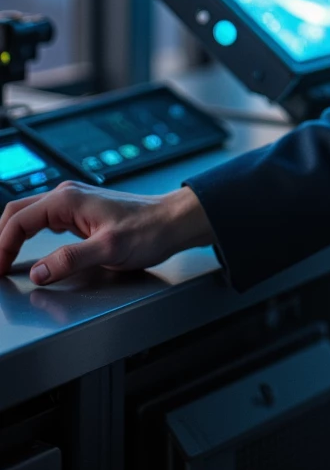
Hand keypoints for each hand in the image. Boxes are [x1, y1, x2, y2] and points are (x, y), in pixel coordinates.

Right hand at [0, 183, 213, 284]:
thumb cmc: (148, 230)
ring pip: (29, 215)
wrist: (172, 222)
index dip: (2, 246)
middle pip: (17, 212)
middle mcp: (67, 196)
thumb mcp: (109, 248)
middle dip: (0, 238)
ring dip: (11, 235)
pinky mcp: (81, 213)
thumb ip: (71, 260)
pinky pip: (44, 221)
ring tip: (2, 259)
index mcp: (68, 199)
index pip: (18, 220)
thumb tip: (39, 272)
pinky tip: (25, 249)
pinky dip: (27, 235)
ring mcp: (74, 203)